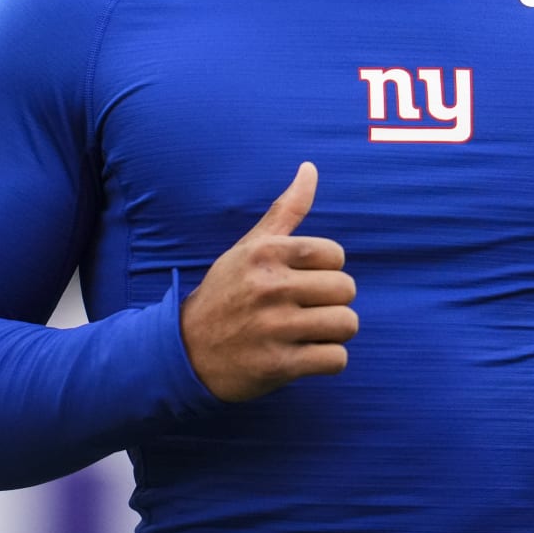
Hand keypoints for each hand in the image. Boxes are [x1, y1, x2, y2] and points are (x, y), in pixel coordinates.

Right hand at [180, 162, 357, 401]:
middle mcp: (270, 286)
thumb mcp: (250, 247)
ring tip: (308, 332)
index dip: (326, 270)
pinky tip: (304, 355)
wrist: (187, 351)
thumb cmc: (226, 292)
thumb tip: (310, 167)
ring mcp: (274, 327)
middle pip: (346, 290)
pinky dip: (327, 360)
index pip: (335, 254)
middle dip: (333, 302)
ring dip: (333, 332)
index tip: (303, 281)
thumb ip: (286, 209)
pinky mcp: (279, 365)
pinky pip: (336, 359)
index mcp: (266, 253)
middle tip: (306, 310)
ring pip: (347, 324)